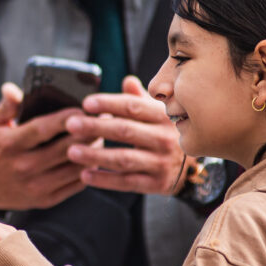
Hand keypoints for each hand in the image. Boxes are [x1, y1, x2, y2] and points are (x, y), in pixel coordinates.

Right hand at [0, 82, 93, 210]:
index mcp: (10, 144)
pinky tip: (95, 157)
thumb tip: (12, 89)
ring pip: (74, 168)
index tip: (84, 108)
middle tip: (103, 120)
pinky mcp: (46, 200)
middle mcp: (23, 167)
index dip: (66, 119)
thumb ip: (6, 106)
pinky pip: (75, 185)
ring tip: (102, 137)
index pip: (43, 129)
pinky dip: (88, 171)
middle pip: (64, 149)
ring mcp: (36, 186)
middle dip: (87, 133)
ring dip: (92, 152)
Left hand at [64, 75, 185, 194]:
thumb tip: (127, 80)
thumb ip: (141, 99)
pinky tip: (84, 175)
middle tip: (71, 124)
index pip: (132, 107)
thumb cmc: (168, 133)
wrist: (194, 168)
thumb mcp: (160, 113)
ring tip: (71, 151)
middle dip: (95, 127)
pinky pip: (127, 183)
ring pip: (124, 159)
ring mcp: (162, 163)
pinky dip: (105, 180)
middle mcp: (165, 139)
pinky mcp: (157, 184)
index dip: (108, 103)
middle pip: (125, 131)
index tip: (86, 103)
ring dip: (95, 155)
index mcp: (163, 116)